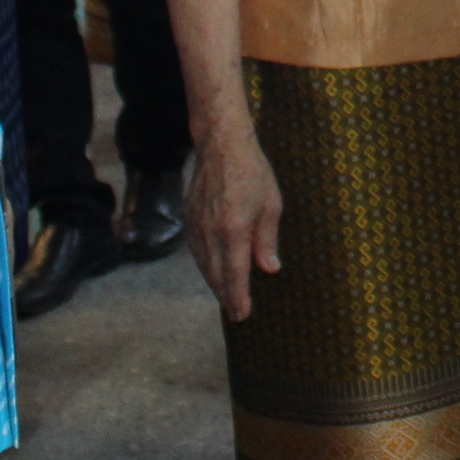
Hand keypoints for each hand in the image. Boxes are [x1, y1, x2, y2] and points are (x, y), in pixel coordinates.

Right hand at [185, 121, 282, 324]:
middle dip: (226, 295)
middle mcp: (211, 232)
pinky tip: (214, 269)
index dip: (238, 297)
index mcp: (233, 229)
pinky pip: (196, 250)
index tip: (242, 314)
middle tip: (237, 313)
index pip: (235, 274)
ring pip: (204, 264)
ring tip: (227, 296)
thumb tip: (269, 268)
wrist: (221, 145)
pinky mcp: (189, 218)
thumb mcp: (271, 204)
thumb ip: (267, 239)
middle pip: (216, 274)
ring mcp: (196, 225)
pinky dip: (206, 264)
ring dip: (215, 282)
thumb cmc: (252, 171)